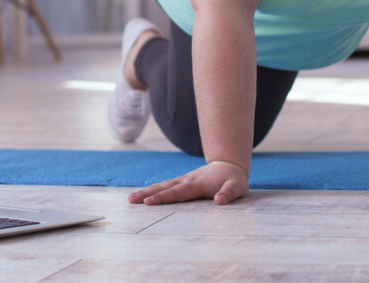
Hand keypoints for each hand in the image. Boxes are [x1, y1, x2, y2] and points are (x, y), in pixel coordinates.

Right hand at [128, 160, 248, 205]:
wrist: (229, 165)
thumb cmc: (233, 179)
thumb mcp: (237, 187)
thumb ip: (228, 193)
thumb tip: (219, 200)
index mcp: (197, 184)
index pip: (177, 192)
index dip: (163, 198)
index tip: (149, 202)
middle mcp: (186, 181)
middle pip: (163, 188)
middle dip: (147, 194)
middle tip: (131, 200)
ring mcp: (183, 180)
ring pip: (161, 186)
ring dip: (146, 192)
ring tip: (131, 198)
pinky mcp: (182, 182)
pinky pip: (165, 186)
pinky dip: (153, 190)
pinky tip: (143, 195)